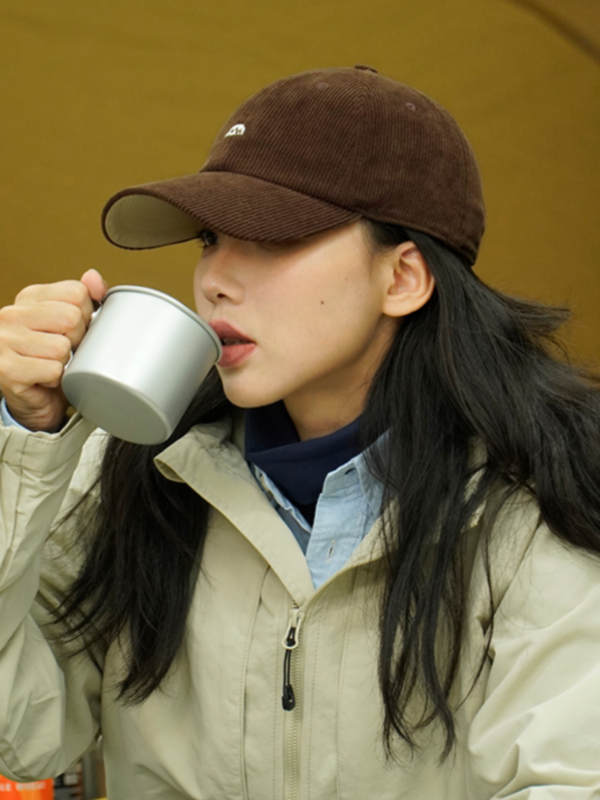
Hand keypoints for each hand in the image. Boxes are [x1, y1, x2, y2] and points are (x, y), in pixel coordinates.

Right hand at [0, 269, 107, 431]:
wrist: (36, 401)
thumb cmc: (54, 360)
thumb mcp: (70, 324)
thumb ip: (85, 298)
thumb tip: (93, 277)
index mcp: (29, 297)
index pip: (76, 293)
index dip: (86, 316)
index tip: (74, 331)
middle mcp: (11, 315)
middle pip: (71, 318)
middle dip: (78, 341)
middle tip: (66, 353)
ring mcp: (4, 341)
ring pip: (62, 346)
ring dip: (67, 363)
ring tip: (55, 366)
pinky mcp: (6, 369)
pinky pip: (53, 370)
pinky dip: (57, 380)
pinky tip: (46, 380)